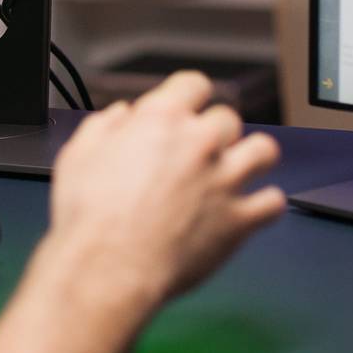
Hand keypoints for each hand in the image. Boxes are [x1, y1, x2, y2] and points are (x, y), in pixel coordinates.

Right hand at [45, 71, 284, 313]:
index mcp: (161, 120)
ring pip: (264, 150)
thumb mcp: (78, 155)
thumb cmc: (90, 216)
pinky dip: (267, 204)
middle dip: (214, 132)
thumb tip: (120, 116)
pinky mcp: (239, 220)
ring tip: (240, 167)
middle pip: (228, 118)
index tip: (187, 108)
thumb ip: (104, 126)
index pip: (194, 84)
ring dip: (253, 156)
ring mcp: (225, 180)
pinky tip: (252, 207)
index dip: (190, 96)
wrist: (109, 268)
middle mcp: (199, 143)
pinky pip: (274, 202)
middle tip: (200, 151)